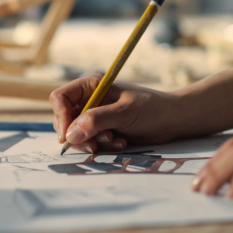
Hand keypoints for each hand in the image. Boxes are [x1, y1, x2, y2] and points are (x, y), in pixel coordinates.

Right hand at [49, 73, 180, 152]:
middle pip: (64, 119)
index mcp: (90, 85)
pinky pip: (90, 143)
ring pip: (76, 134)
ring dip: (93, 142)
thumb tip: (70, 134)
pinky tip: (120, 142)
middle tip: (95, 145)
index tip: (68, 136)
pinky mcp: (101, 131)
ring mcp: (94, 116)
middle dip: (78, 135)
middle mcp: (88, 100)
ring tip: (115, 140)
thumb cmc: (152, 108)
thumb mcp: (124, 112)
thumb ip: (96, 120)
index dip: (61, 117)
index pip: (60, 98)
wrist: (172, 120)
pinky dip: (102, 146)